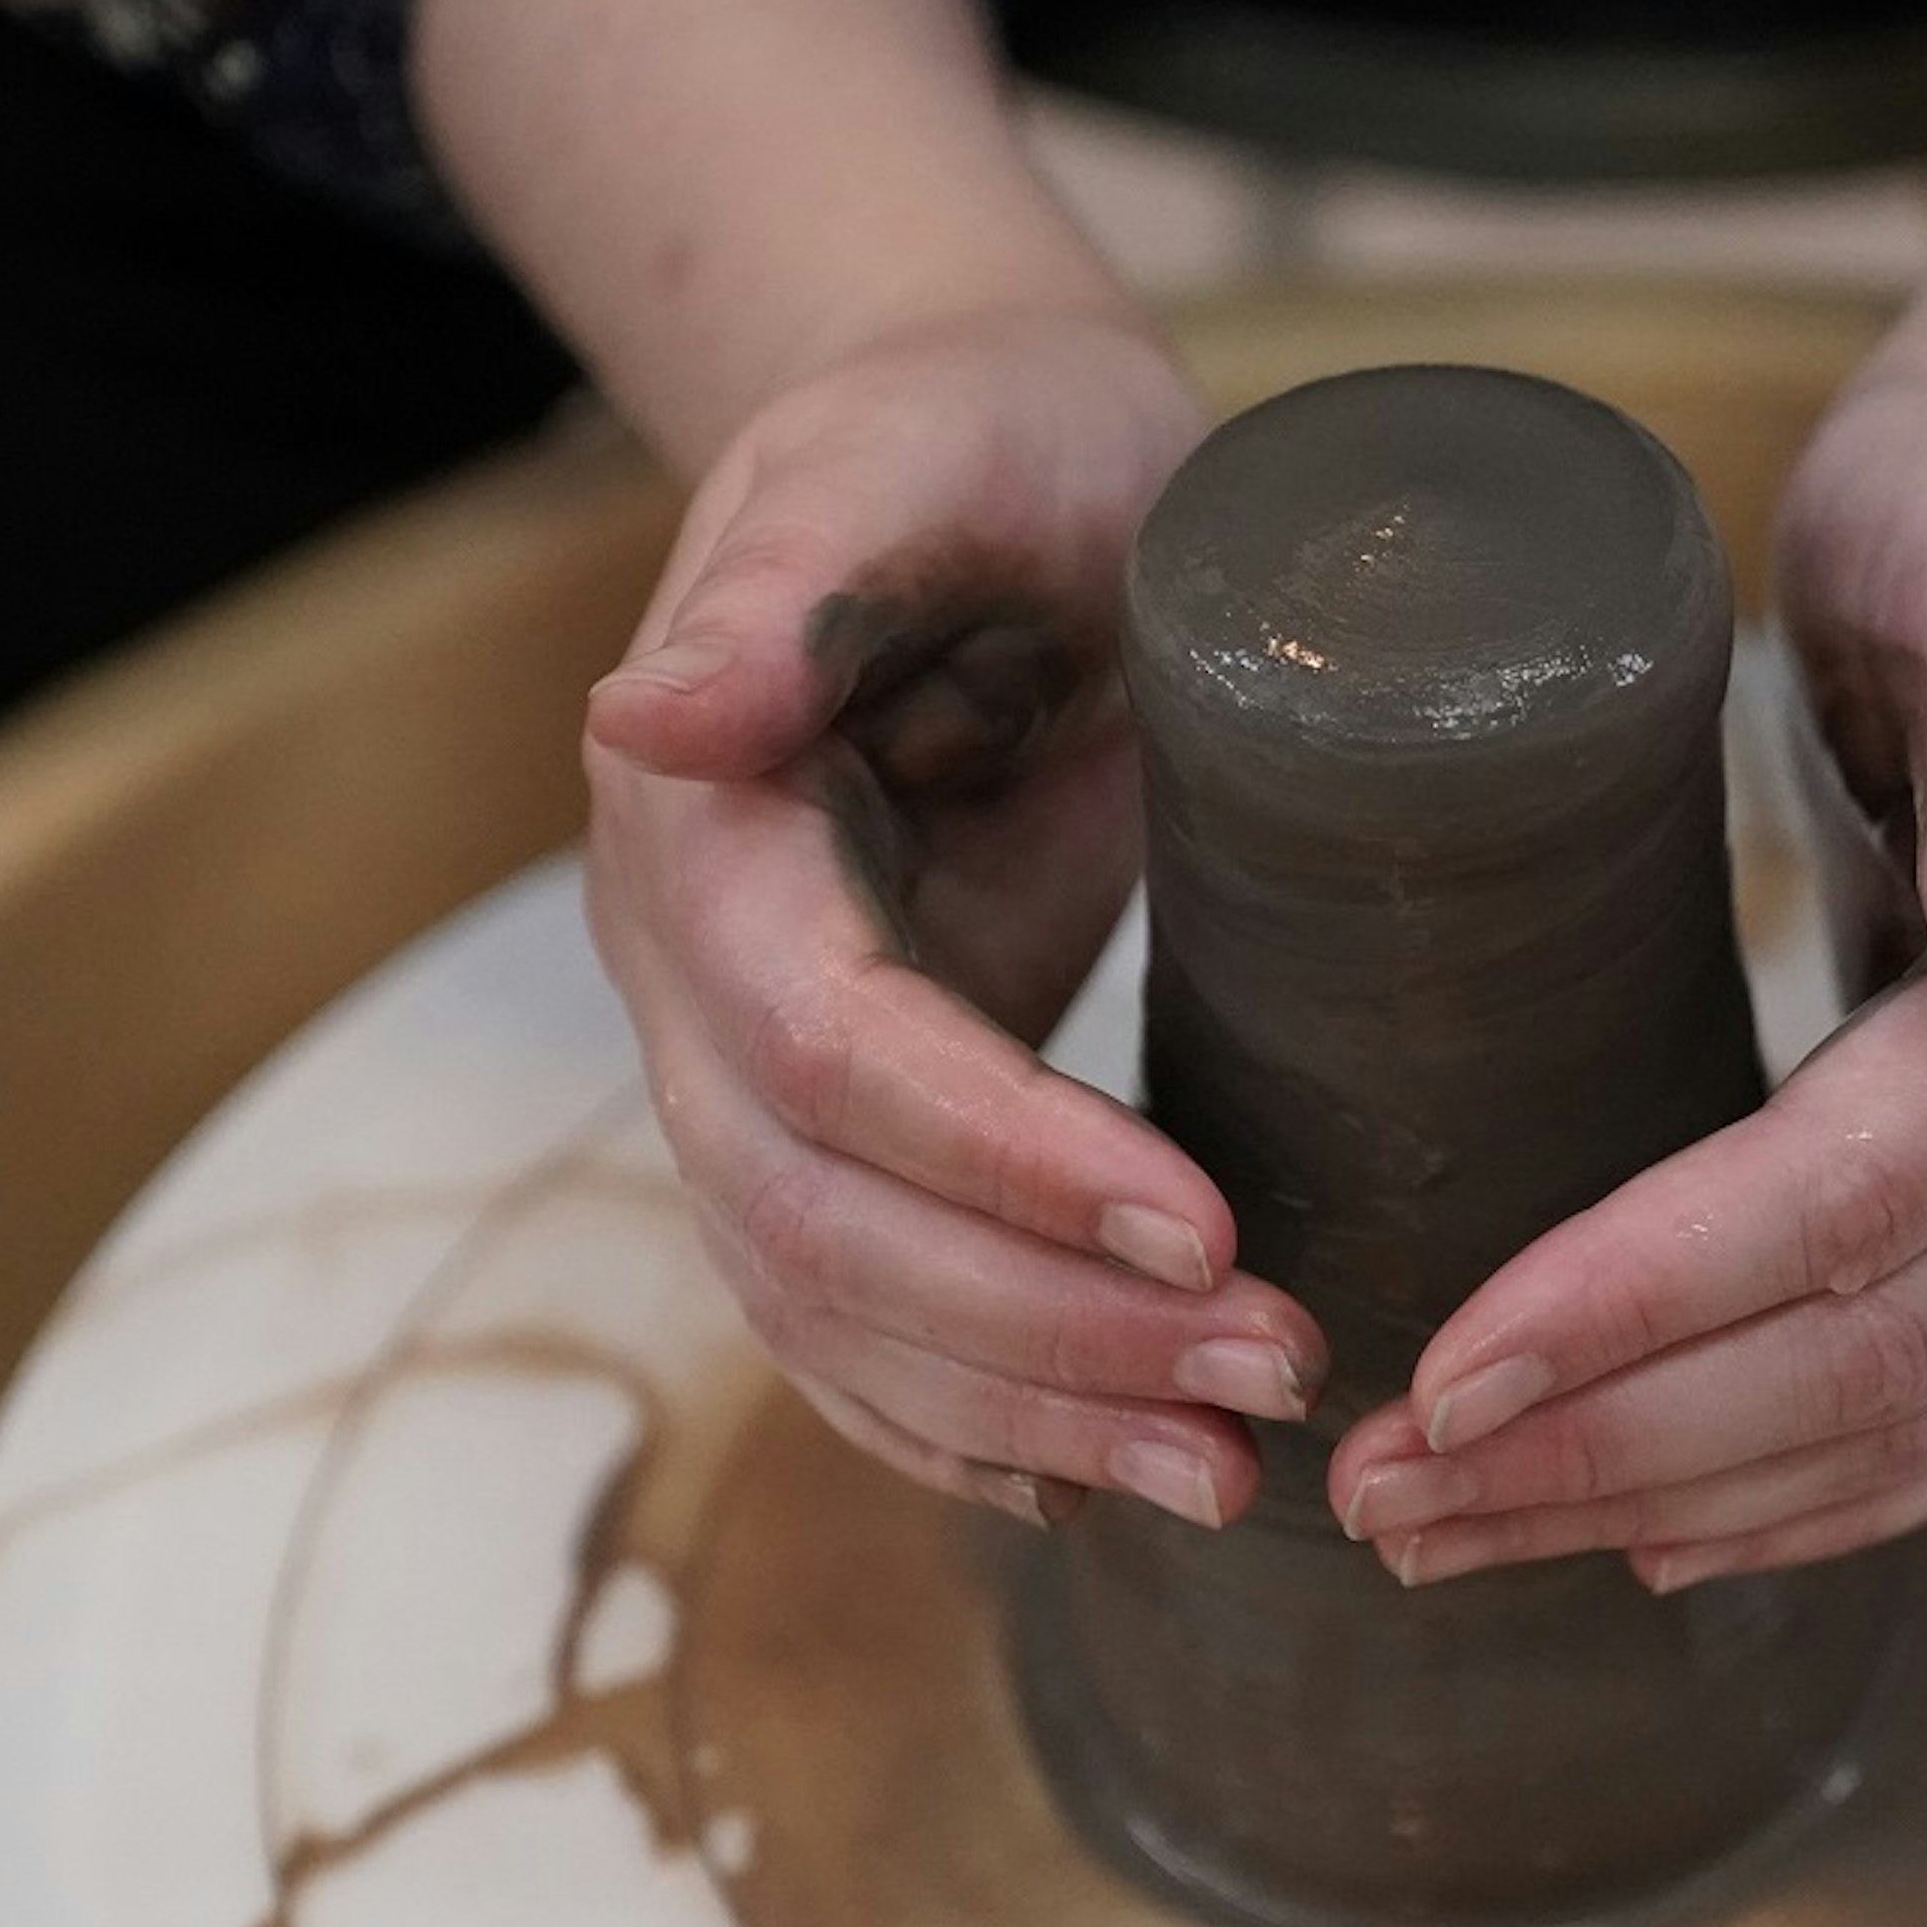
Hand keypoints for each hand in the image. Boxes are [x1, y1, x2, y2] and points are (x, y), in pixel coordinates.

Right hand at [586, 308, 1324, 1531]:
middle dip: (1046, 1329)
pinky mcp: (846, 1123)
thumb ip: (796, 574)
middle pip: (830, 1227)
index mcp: (705, 833)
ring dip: (1030, 1412)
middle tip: (1276, 1376)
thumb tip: (650, 718)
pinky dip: (967, 1423)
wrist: (988, 467)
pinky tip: (1104, 1487)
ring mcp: (752, 1073)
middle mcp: (698, 984)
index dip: (1003, 1159)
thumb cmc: (983, 440)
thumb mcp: (917, 452)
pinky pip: (861, 1320)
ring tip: (1231, 1478)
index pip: (834, 1053)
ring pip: (840, 1309)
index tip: (1200, 1227)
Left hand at [1324, 365, 1926, 1588]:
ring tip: (1450, 1532)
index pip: (1860, 1196)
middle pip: (1881, 1352)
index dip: (1654, 1301)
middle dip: (1621, 1442)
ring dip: (1677, 1500)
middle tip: (1386, 1496)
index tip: (1446, 1373)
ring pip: (1913, 1417)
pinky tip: (1652, 1532)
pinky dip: (1807, 1496)